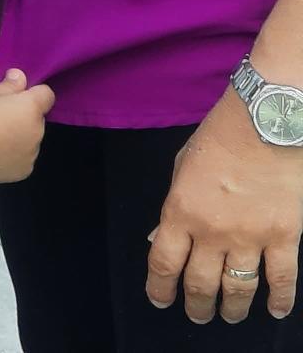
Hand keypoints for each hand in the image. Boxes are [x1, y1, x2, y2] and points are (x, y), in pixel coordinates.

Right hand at [0, 69, 53, 183]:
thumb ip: (9, 85)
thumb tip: (20, 77)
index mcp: (30, 108)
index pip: (46, 94)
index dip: (33, 93)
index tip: (15, 96)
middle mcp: (38, 131)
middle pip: (36, 118)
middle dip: (23, 116)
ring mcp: (33, 153)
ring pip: (30, 139)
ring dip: (18, 136)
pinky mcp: (25, 170)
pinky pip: (23, 157)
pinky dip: (12, 154)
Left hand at [147, 89, 302, 324]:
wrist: (264, 126)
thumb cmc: (218, 140)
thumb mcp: (181, 168)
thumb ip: (173, 206)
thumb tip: (163, 239)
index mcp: (180, 212)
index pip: (164, 262)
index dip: (160, 287)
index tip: (160, 300)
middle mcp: (212, 232)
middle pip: (200, 282)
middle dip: (196, 304)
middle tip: (197, 315)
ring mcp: (251, 237)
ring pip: (239, 287)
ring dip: (232, 308)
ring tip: (228, 317)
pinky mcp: (284, 237)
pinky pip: (282, 278)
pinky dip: (280, 300)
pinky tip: (275, 312)